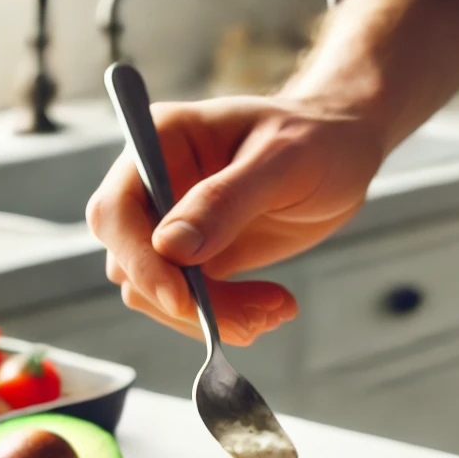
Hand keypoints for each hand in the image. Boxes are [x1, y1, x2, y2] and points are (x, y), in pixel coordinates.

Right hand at [86, 96, 384, 344]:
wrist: (343, 154)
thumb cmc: (316, 139)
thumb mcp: (282, 160)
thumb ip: (225, 200)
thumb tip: (169, 247)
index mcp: (160, 142)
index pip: (115, 212)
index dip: (139, 261)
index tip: (182, 299)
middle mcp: (155, 187)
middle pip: (130, 265)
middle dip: (187, 302)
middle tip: (255, 319)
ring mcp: (173, 228)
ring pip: (160, 296)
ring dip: (213, 318)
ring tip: (275, 310)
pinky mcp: (198, 261)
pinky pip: (192, 306)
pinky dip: (229, 319)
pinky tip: (275, 307)